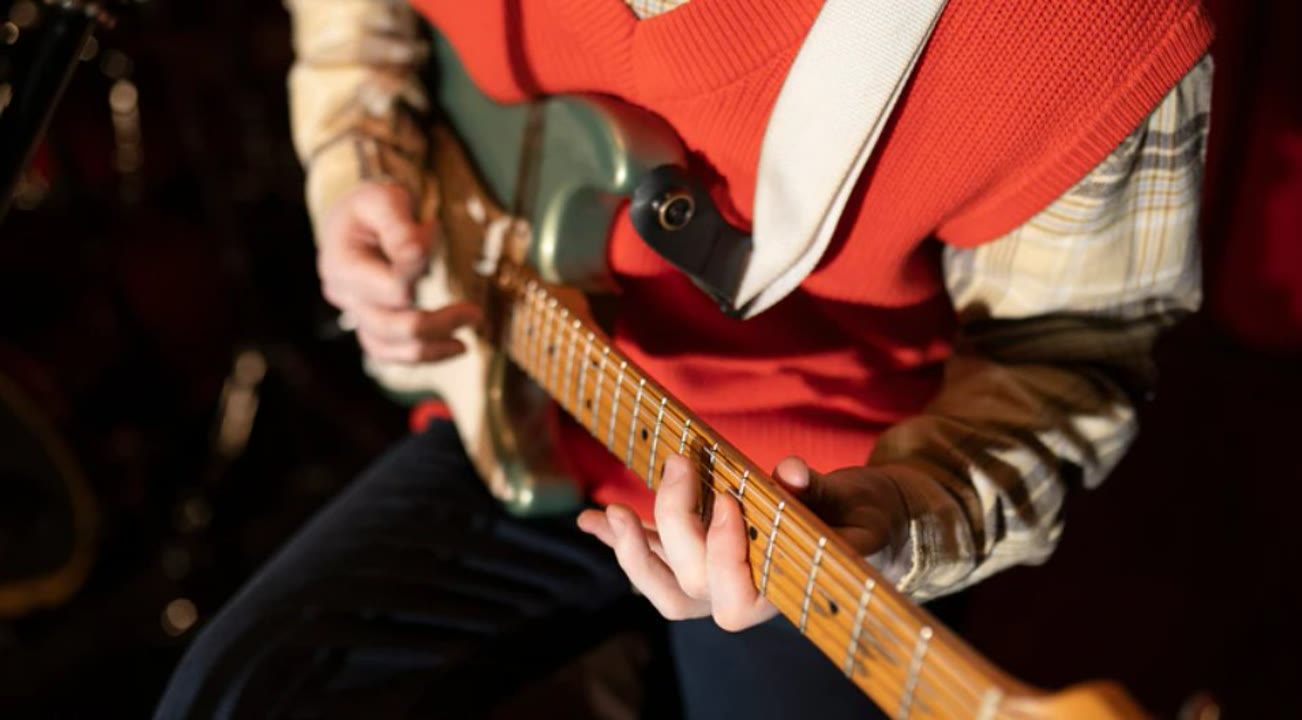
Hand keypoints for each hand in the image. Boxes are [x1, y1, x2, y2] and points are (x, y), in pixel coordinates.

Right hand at [318, 182, 479, 362]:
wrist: (358, 218)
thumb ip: (398, 225)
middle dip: (436, 323)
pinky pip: (389, 351)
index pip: (389, 286)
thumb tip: (415, 254)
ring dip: (429, 350)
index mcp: (343, 264)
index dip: (418, 272)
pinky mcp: (370, 324)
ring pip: (386, 348)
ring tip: (464, 345)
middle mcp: (344, 295)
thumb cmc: (372, 207)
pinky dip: (419, 355)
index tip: (436, 237)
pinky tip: (450, 348)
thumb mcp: (382, 199)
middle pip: (389, 326)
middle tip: (475, 314)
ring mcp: (355, 313)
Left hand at [577, 454, 909, 630]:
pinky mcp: (698, 560)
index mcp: (781, 593)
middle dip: (675, 524)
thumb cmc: (862, 517)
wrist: (859, 521)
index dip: (724, 555)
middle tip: (680, 463)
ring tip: (605, 514)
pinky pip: (654, 559)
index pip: (737, 598)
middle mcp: (742, 597)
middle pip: (689, 585)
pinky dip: (619, 539)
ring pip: (661, 587)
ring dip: (630, 551)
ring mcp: (715, 583)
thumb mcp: (856, 506)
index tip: (730, 500)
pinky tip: (587, 520)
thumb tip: (789, 471)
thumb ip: (820, 494)